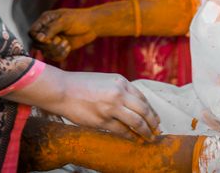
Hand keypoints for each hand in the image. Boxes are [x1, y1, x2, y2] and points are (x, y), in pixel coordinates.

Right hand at [30, 8, 99, 59]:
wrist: (93, 25)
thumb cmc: (79, 19)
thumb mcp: (64, 21)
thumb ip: (51, 29)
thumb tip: (39, 38)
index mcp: (45, 20)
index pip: (32, 32)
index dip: (37, 38)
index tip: (47, 39)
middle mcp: (47, 31)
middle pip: (37, 44)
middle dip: (48, 45)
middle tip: (59, 40)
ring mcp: (53, 40)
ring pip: (45, 52)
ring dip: (55, 50)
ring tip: (66, 44)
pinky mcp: (60, 48)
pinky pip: (54, 57)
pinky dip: (61, 55)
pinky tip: (68, 47)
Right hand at [34, 67, 160, 140]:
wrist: (62, 90)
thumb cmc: (81, 84)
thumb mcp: (105, 80)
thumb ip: (119, 89)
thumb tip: (133, 103)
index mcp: (121, 81)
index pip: (142, 98)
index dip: (151, 110)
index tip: (155, 118)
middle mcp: (119, 93)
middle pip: (144, 110)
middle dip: (153, 122)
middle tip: (157, 130)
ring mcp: (111, 107)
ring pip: (136, 122)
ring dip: (146, 132)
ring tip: (149, 138)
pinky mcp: (102, 120)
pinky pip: (122, 131)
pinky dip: (130, 136)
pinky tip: (134, 139)